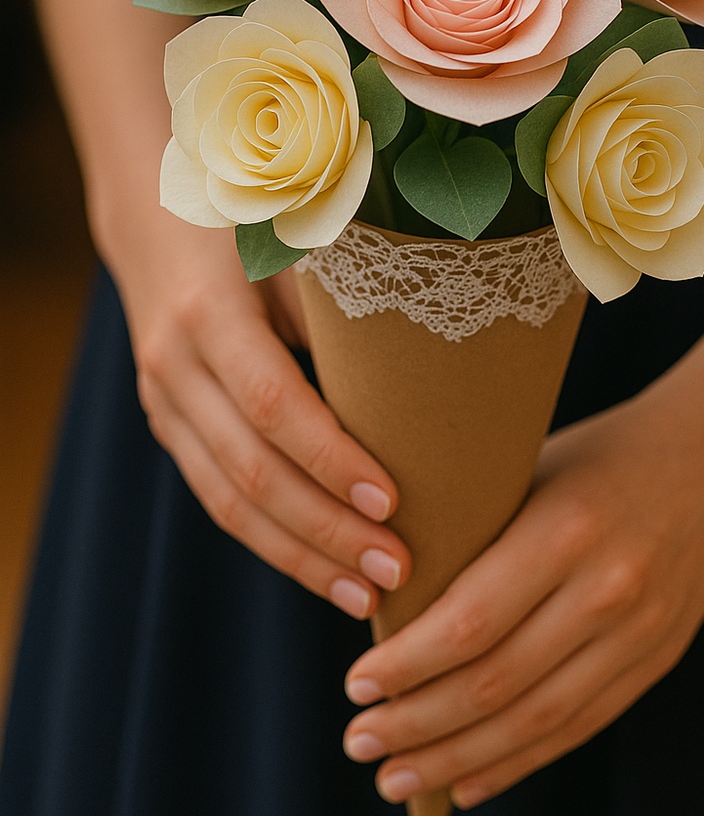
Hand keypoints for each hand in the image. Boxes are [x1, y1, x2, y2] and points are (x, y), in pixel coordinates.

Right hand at [116, 213, 410, 617]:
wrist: (161, 219)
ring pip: (228, 502)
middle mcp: (174, 364)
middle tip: (400, 569)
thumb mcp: (298, 241)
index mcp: (210, 312)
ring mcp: (164, 402)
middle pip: (251, 471)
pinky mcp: (171, 428)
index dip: (331, 460)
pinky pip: (219, 500)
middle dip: (327, 530)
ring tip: (369, 597)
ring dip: (302, 557)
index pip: (273, 405)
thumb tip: (430, 375)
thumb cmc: (258, 222)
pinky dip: (275, 545)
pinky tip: (327, 574)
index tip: (394, 500)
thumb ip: (344, 305)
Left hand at [339, 370, 703, 806]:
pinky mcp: (660, 659)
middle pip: (496, 683)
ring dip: (458, 759)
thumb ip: (476, 532)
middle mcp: (608, 589)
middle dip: (417, 724)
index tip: (354, 687)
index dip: (406, 668)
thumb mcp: (533, 467)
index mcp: (566, 529)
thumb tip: (388, 597)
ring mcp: (642, 633)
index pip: (469, 623)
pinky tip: (468, 783)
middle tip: (358, 743)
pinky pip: (581, 725)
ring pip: (536, 720)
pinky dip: (519, 761)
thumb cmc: (604, 449)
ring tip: (396, 778)